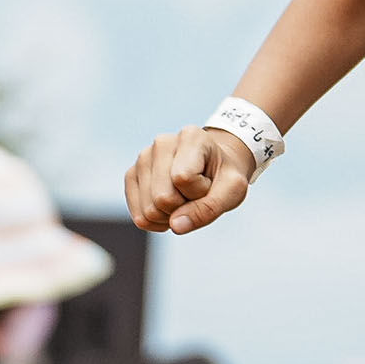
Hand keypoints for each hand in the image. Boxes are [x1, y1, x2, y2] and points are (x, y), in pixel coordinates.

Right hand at [125, 125, 261, 235]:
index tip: (210, 181)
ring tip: (184, 196)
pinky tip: (170, 208)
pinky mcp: (131, 175)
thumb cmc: (224, 176)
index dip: (201, 191)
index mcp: (191, 137)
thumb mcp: (233, 191)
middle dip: (185, 206)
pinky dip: (158, 221)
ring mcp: (143, 158)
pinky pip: (139, 217)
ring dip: (171, 215)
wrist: (215, 167)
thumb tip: (175, 226)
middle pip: (162, 199)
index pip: (184, 179)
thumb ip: (209, 209)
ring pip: (149, 211)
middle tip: (197, 192)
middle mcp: (162, 143)